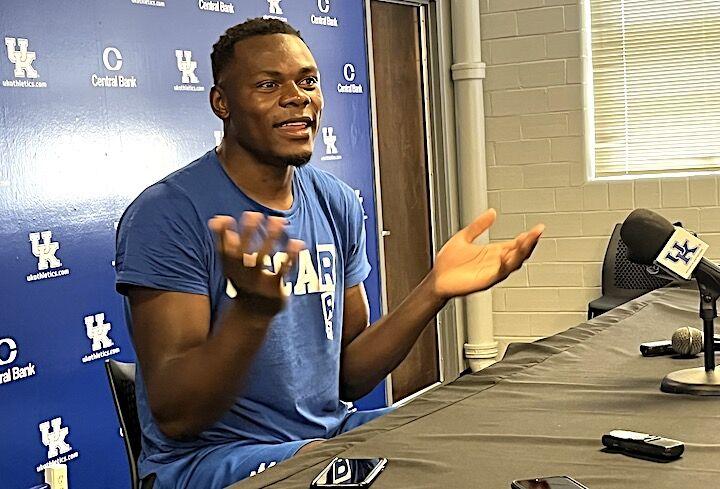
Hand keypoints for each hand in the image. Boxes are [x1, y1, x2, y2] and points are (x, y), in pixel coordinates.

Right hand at [208, 212, 304, 315]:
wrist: (253, 315)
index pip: (222, 251)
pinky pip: (284, 270)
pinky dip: (291, 256)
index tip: (224, 218)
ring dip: (270, 238)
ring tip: (278, 220)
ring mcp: (258, 284)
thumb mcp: (232, 266)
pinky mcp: (275, 289)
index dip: (221, 235)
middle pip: (242, 253)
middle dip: (246, 233)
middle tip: (253, 213)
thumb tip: (218, 218)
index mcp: (230, 270)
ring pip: (263, 258)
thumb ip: (226, 242)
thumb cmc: (244, 282)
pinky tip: (297, 242)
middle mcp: (242, 276)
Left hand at [429, 208, 543, 299]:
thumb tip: (492, 212)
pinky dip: (504, 265)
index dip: (527, 237)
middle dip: (530, 243)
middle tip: (538, 232)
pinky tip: (506, 255)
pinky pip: (499, 273)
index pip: (515, 244)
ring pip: (513, 263)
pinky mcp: (485, 281)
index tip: (537, 228)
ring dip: (522, 252)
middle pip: (519, 253)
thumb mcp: (464, 237)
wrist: (436, 279)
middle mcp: (495, 262)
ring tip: (529, 240)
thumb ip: (479, 225)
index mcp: (492, 252)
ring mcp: (491, 272)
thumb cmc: (448, 263)